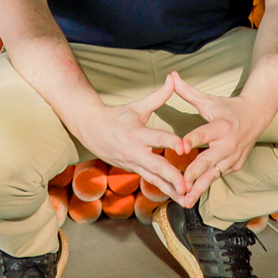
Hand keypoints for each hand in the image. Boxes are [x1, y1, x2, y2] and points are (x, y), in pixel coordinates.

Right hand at [67, 74, 191, 202]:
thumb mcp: (137, 106)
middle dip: (172, 177)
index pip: (157, 138)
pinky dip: (164, 190)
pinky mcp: (133, 170)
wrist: (90, 130)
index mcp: (137, 133)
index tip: (184, 147)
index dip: (170, 142)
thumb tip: (173, 78)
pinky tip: (177, 197)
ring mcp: (133, 164)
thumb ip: (158, 96)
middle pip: (155, 166)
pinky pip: (150, 182)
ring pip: (154, 180)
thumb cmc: (116, 116)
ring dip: (170, 190)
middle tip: (187, 186)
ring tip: (187, 199)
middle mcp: (134, 151)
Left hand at [166, 72, 268, 207]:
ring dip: (200, 188)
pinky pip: (218, 177)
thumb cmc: (227, 108)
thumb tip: (171, 75)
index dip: (192, 140)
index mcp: (221, 126)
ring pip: (213, 175)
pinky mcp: (234, 166)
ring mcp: (232, 157)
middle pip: (208, 161)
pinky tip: (193, 196)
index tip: (180, 148)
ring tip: (186, 200)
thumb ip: (187, 91)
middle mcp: (228, 144)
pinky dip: (206, 186)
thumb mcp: (208, 100)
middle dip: (194, 174)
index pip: (204, 133)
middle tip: (181, 185)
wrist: (256, 116)